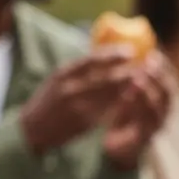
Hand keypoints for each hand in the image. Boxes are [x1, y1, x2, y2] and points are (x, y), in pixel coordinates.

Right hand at [20, 46, 134, 154]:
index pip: (91, 60)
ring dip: (128, 88)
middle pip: (104, 78)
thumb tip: (107, 53)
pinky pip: (108, 110)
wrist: (33, 128)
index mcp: (63, 74)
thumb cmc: (50, 100)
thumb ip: (80, 69)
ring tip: (143, 82)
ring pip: (109, 95)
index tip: (131, 51)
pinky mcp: (84, 122)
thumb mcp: (59, 79)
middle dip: (126, 73)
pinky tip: (132, 98)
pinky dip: (121, 103)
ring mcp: (77, 107)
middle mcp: (69, 88)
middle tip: (144, 68)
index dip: (113, 55)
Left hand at [102, 57, 171, 169]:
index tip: (153, 53)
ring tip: (137, 78)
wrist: (117, 150)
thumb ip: (132, 80)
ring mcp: (156, 126)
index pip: (167, 80)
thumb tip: (129, 52)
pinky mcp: (145, 138)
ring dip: (149, 91)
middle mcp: (163, 113)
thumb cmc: (123, 120)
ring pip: (158, 106)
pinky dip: (137, 109)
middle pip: (167, 92)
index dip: (163, 67)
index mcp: (161, 102)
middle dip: (159, 77)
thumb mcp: (128, 96)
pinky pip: (145, 121)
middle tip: (148, 63)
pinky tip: (127, 97)